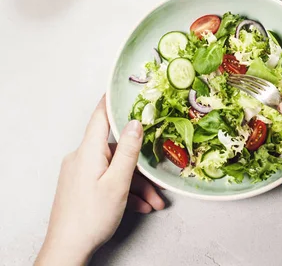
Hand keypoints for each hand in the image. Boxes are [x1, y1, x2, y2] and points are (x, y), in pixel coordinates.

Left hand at [35, 96, 164, 265]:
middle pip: (115, 149)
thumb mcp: (117, 183)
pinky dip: (123, 191)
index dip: (113, 101)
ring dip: (136, 184)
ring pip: (114, 169)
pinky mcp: (80, 187)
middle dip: (139, 164)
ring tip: (154, 202)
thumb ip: (128, 151)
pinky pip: (106, 180)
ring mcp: (80, 173)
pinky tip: (140, 206)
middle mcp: (81, 157)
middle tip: (158, 177)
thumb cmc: (90, 218)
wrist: (67, 250)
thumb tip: (135, 123)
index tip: (124, 89)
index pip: (101, 116)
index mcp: (88, 151)